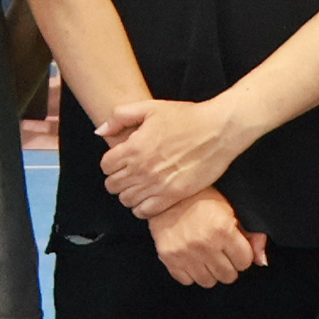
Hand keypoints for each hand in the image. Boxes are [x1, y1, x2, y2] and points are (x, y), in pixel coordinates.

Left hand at [99, 93, 246, 219]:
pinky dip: (142, 207)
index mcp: (133, 148)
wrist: (218, 131)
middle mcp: (142, 169)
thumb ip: (120, 116)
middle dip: (117, 179)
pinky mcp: (173, 196)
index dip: (111, 163)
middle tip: (128, 174)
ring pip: (127, 200)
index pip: (106, 166)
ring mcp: (157, 185)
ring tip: (139, 186)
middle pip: (113, 186)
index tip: (120, 161)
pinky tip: (149, 197)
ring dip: (129, 194)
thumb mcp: (150, 107)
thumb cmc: (186, 117)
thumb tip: (101, 131)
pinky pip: (146, 212)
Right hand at [148, 186, 263, 287]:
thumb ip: (252, 234)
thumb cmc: (203, 199)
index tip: (235, 248)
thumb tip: (261, 262)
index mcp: (223, 230)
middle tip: (221, 253)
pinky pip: (187, 281)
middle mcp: (205, 244)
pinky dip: (191, 273)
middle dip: (229, 266)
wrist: (167, 196)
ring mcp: (185, 253)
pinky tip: (191, 258)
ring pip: (208, 282)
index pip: (244, 262)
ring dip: (210, 272)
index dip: (242, 255)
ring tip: (207, 256)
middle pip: (228, 276)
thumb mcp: (232, 209)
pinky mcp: (169, 259)